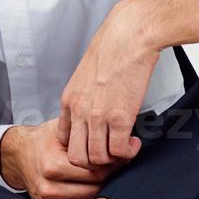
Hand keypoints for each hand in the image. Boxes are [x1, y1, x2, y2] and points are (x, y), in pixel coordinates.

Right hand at [0, 119, 117, 198]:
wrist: (21, 154)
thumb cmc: (45, 140)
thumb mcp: (64, 130)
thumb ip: (88, 135)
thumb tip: (122, 141)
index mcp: (52, 165)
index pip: (95, 171)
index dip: (113, 163)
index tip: (122, 156)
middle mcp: (49, 187)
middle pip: (94, 187)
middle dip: (111, 176)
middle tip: (120, 165)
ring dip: (102, 189)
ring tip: (108, 176)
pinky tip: (94, 189)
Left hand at [56, 0, 163, 168]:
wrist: (128, 35)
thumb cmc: (113, 47)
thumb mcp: (87, 73)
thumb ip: (86, 94)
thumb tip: (96, 107)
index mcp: (69, 100)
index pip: (64, 139)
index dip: (81, 148)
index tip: (95, 145)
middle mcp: (79, 111)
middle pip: (76, 157)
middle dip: (94, 163)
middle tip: (109, 155)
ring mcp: (97, 117)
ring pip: (97, 159)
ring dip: (112, 160)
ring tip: (123, 149)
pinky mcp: (120, 118)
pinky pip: (118, 152)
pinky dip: (127, 153)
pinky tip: (133, 143)